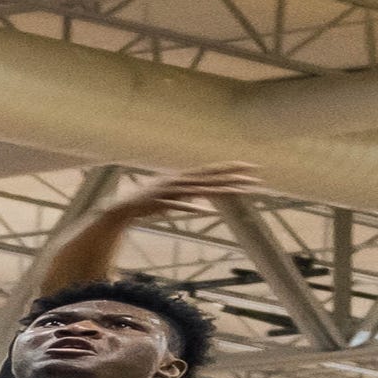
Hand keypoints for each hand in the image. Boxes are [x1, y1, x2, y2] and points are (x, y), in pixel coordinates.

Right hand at [112, 162, 261, 219]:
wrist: (122, 207)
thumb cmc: (148, 203)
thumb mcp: (173, 198)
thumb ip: (188, 197)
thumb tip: (202, 203)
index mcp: (183, 178)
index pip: (211, 171)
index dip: (231, 168)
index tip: (251, 167)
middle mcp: (179, 180)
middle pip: (211, 178)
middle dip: (234, 177)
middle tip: (256, 176)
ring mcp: (170, 190)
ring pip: (200, 189)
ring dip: (220, 189)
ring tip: (240, 191)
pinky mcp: (159, 202)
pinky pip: (177, 205)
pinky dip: (189, 206)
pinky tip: (203, 210)